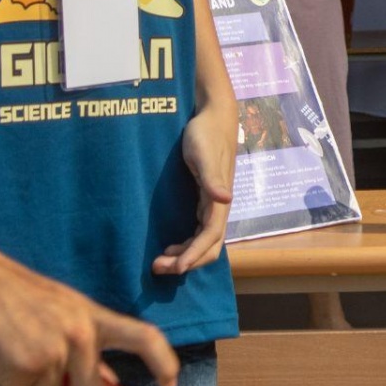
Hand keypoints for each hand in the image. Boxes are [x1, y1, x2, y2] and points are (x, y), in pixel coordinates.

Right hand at [0, 250, 176, 385]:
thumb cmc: (16, 298)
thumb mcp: (63, 314)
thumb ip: (87, 349)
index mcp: (93, 317)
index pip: (143, 337)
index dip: (164, 362)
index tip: (171, 383)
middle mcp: (81, 334)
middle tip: (39, 361)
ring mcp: (55, 351)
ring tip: (15, 350)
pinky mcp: (25, 368)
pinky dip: (9, 385)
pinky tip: (0, 355)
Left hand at [154, 99, 237, 276]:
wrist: (213, 117)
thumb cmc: (206, 134)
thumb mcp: (204, 155)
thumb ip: (213, 178)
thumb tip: (227, 200)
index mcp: (220, 199)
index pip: (211, 237)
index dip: (195, 254)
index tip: (176, 268)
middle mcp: (219, 207)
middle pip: (209, 247)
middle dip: (187, 262)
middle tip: (158, 268)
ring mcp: (213, 205)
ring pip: (204, 242)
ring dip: (184, 256)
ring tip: (159, 262)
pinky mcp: (205, 201)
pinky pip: (198, 232)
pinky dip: (186, 245)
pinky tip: (170, 246)